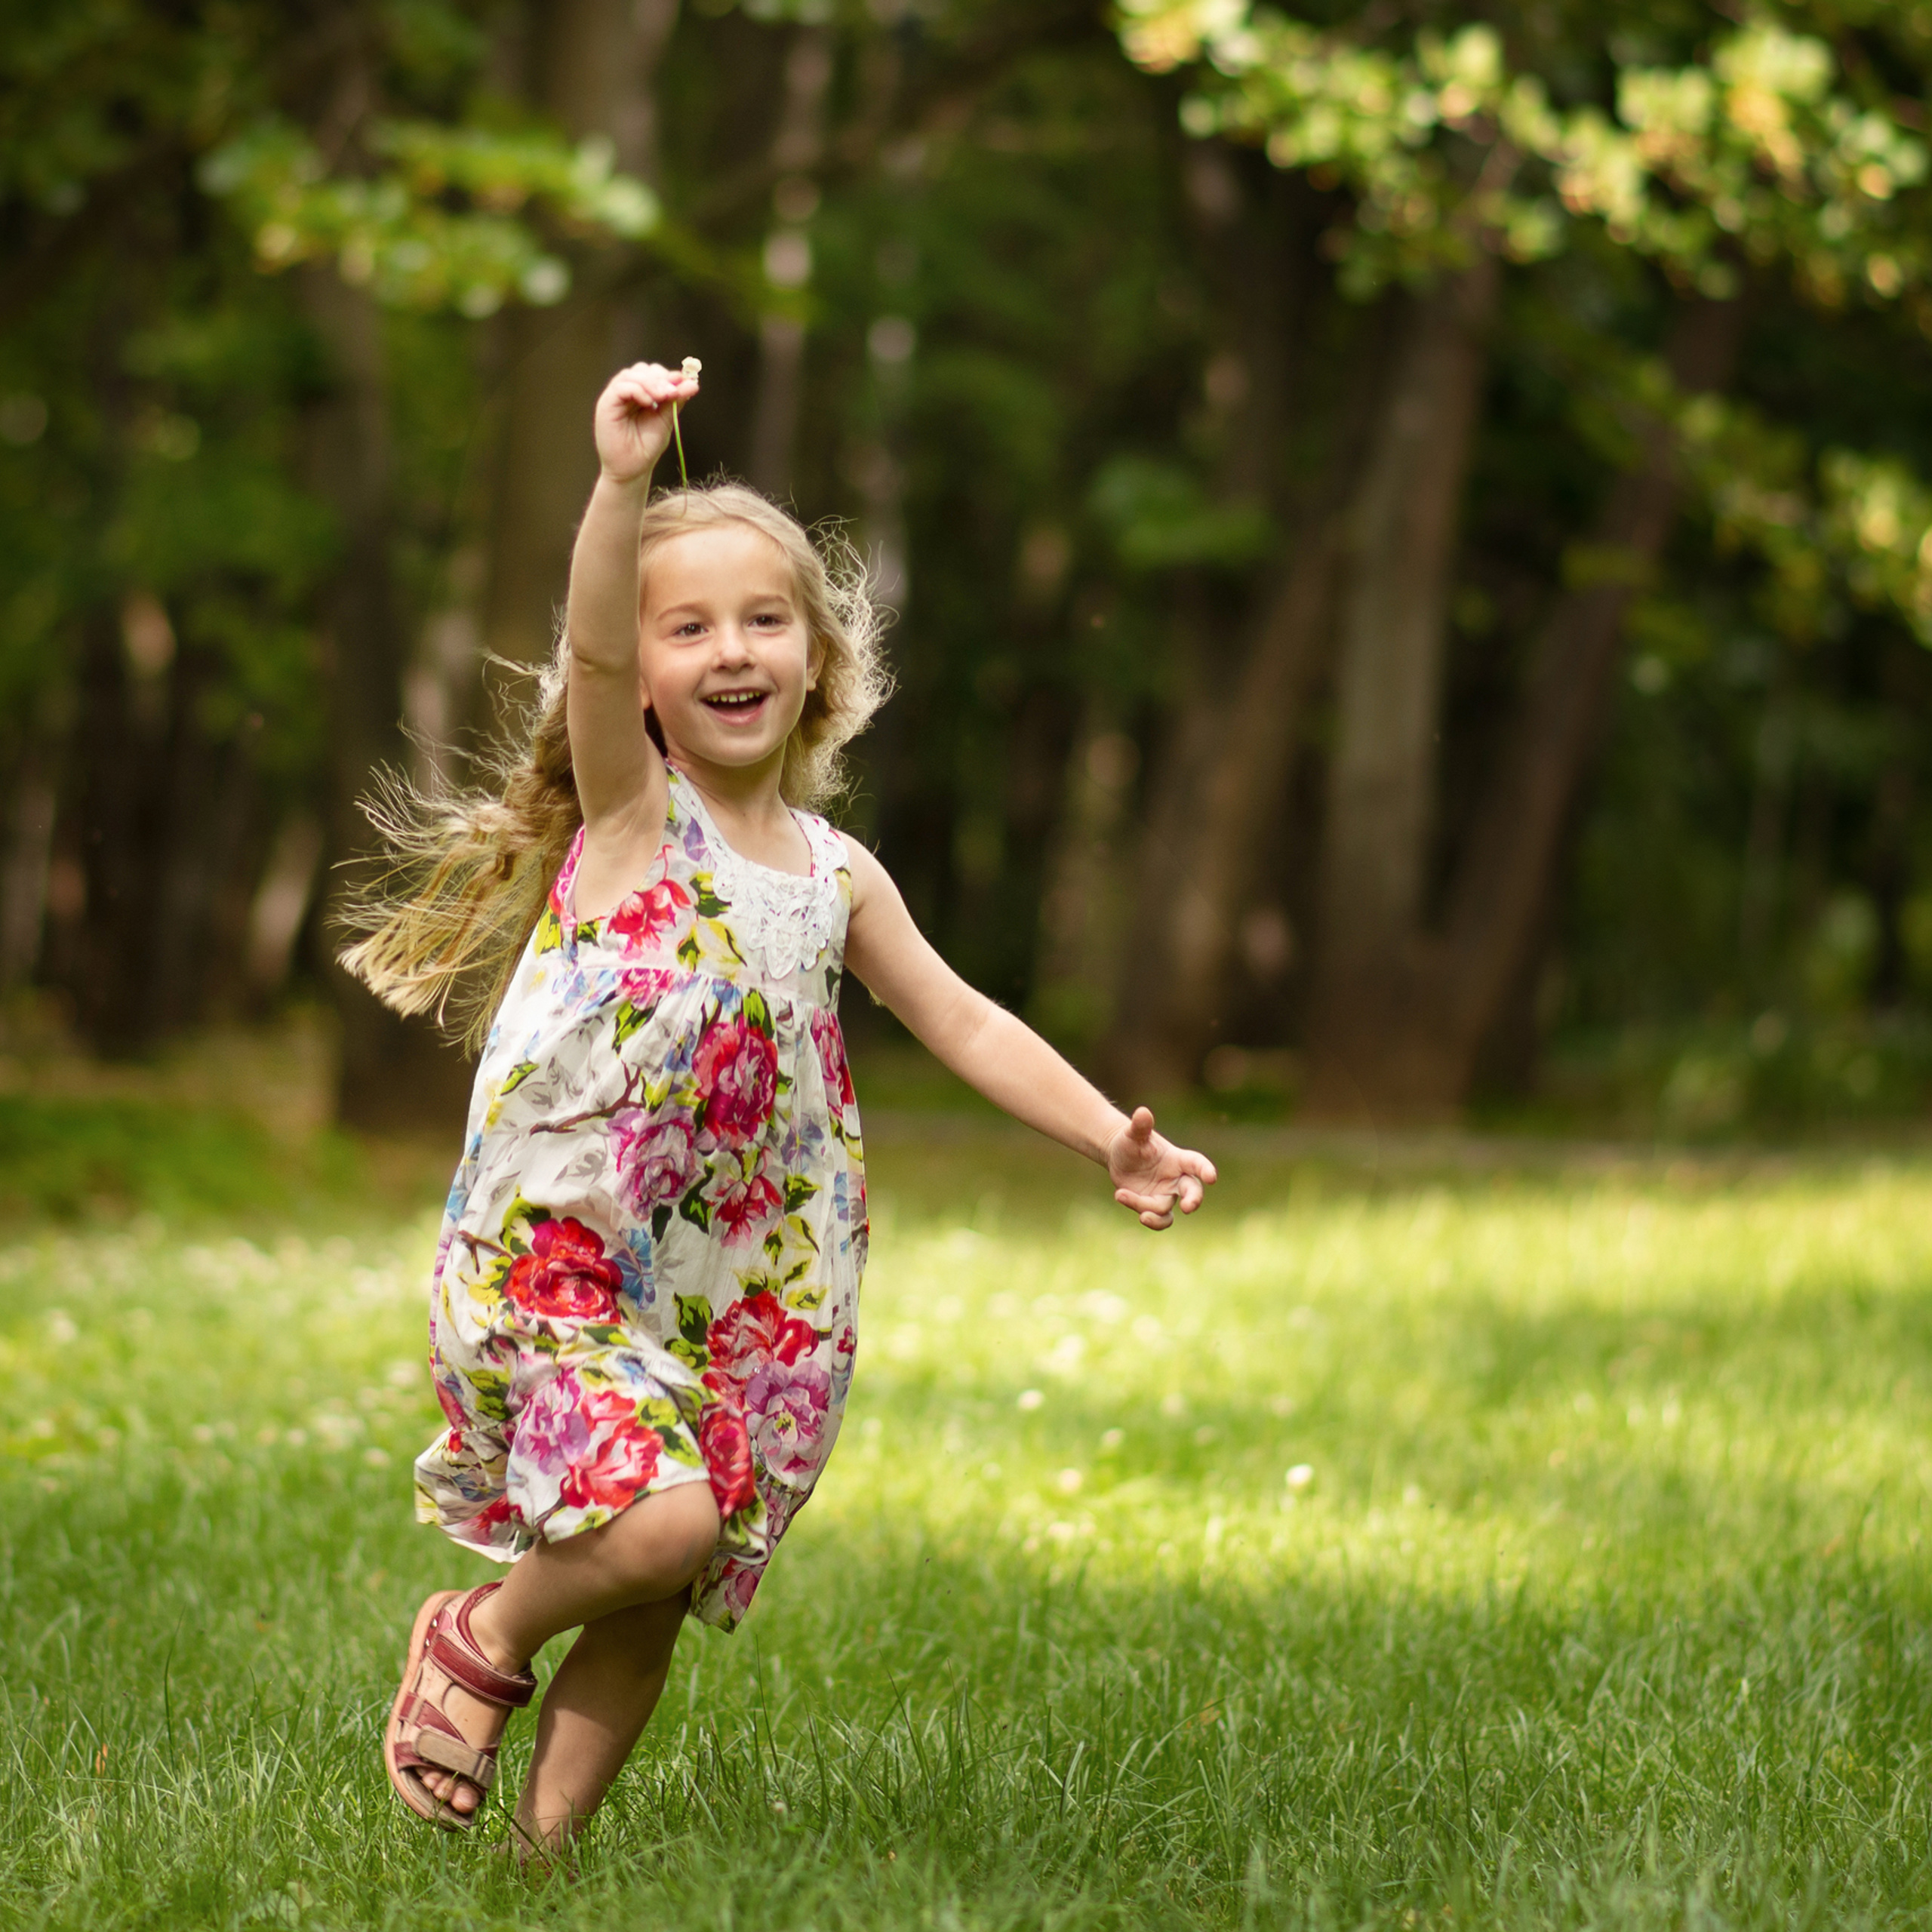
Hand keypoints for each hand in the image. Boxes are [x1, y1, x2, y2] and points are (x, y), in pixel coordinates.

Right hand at [593, 361, 698, 486]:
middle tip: (674, 391)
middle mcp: (626, 392)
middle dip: (661, 378)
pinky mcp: (606, 404)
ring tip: (665, 396)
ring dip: (651, 383)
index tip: (687, 382)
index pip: (653, 374)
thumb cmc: (646, 448)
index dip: (669, 375)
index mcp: (640, 394)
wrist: (631, 471)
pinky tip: (649, 403)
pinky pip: (621, 387)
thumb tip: (693, 383)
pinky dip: (638, 391)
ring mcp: (615, 397)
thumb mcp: (665, 420)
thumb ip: (675, 401)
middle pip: (642, 370)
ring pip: (631, 375)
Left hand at [1107, 1106, 1216, 1230]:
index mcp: (1178, 1160)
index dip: (1205, 1169)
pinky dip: (1143, 1214)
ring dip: (1153, 1212)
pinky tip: (1120, 1196)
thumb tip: (1142, 1112)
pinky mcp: (1152, 1206)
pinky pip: (1155, 1218)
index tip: (1212, 1177)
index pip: (1196, 1164)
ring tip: (1136, 1209)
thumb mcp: (1133, 1133)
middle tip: (1187, 1207)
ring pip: (1166, 1209)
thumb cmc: (1131, 1141)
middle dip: (1193, 1200)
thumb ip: (1140, 1125)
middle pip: (1192, 1192)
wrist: (1119, 1156)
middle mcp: (1176, 1179)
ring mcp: (1165, 1194)